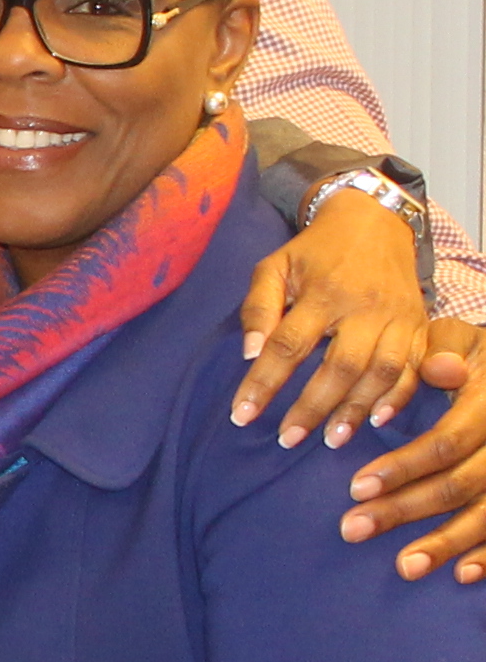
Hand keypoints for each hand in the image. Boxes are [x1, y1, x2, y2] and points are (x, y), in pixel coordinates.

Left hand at [235, 190, 432, 449]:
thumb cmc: (315, 251)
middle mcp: (363, 309)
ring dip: (356, 410)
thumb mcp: (274, 266)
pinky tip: (378, 420)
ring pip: (381, 372)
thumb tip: (249, 353)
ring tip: (331, 439)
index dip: (263, 383)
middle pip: (340, 367)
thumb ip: (258, 307)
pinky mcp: (419, 325)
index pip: (287, 346)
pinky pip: (413, 367)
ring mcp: (396, 318)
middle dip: (312, 407)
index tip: (242, 416)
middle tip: (287, 439)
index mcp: (322, 294)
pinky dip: (398, 396)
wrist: (375, 222)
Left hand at [343, 323, 485, 581]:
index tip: (354, 488)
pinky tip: (460, 576)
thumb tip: (437, 367)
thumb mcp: (465, 340)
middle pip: (461, 484)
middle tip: (352, 529)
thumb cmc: (479, 356)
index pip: (448, 442)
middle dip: (406, 510)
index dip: (404, 466)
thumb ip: (446, 351)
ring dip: (447, 543)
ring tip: (404, 567)